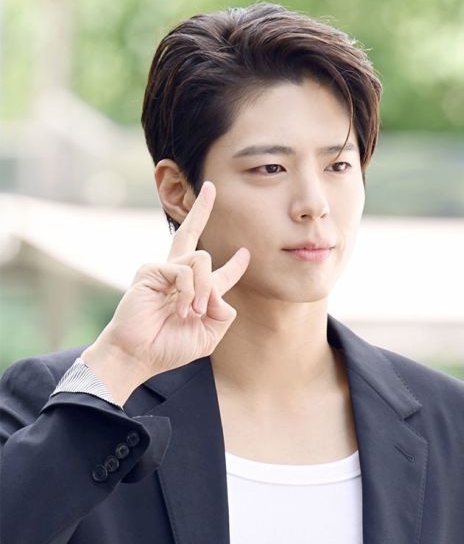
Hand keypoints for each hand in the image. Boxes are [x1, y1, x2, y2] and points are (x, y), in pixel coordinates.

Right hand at [82, 181, 249, 402]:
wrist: (138, 355)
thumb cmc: (169, 348)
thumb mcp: (208, 335)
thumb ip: (223, 313)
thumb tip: (220, 292)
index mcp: (195, 292)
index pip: (219, 273)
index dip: (235, 265)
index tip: (245, 254)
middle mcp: (179, 276)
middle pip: (192, 234)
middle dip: (202, 209)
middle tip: (211, 187)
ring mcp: (164, 271)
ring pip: (203, 259)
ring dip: (204, 289)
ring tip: (191, 312)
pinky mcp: (152, 270)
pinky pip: (185, 270)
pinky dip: (188, 292)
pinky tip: (179, 310)